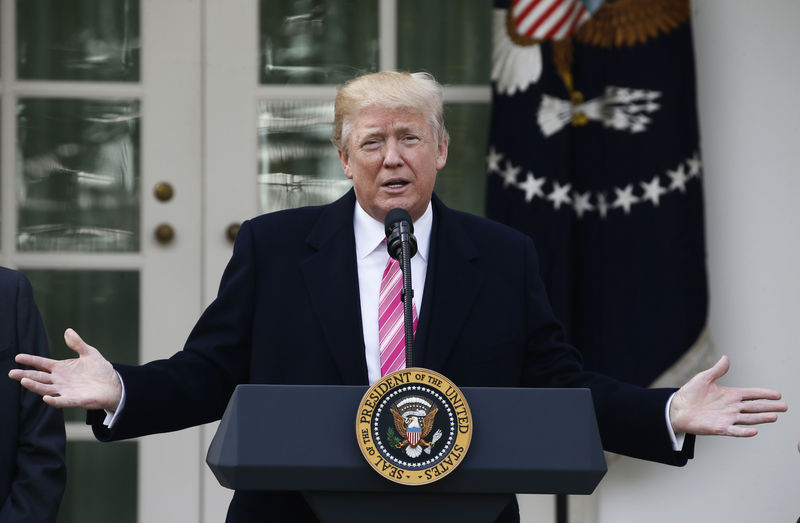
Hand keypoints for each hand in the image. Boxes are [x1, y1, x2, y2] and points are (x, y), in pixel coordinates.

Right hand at [8, 328, 121, 410]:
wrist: (113, 385)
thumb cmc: (100, 370)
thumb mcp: (89, 353)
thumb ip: (77, 344)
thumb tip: (68, 331)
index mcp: (62, 368)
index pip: (42, 363)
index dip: (31, 360)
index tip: (18, 357)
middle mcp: (60, 380)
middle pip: (39, 377)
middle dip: (25, 374)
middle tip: (12, 373)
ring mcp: (65, 391)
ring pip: (45, 388)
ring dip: (35, 385)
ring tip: (24, 380)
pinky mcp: (73, 400)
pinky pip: (60, 401)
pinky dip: (53, 400)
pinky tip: (46, 397)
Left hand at [669, 355, 786, 436]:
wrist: (677, 408)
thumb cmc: (690, 394)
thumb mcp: (704, 378)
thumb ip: (717, 370)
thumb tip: (726, 357)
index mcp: (730, 394)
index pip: (751, 394)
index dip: (764, 394)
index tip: (778, 394)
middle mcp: (732, 407)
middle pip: (754, 407)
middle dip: (769, 407)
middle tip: (784, 407)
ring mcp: (727, 418)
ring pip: (748, 418)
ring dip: (761, 418)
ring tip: (774, 416)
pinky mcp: (720, 428)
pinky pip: (734, 430)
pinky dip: (744, 431)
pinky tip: (754, 431)